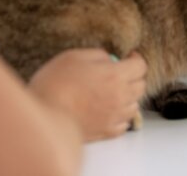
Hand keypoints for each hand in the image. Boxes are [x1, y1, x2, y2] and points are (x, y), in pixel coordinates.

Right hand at [29, 48, 146, 141]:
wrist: (45, 118)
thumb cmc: (56, 85)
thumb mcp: (74, 57)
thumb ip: (97, 55)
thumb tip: (109, 60)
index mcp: (115, 75)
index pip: (140, 66)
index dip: (136, 59)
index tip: (129, 57)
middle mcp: (120, 97)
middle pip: (141, 86)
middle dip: (134, 77)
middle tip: (120, 74)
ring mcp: (114, 116)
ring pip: (134, 106)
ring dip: (128, 98)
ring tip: (114, 93)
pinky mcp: (106, 132)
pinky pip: (123, 125)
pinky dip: (120, 117)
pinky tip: (109, 112)